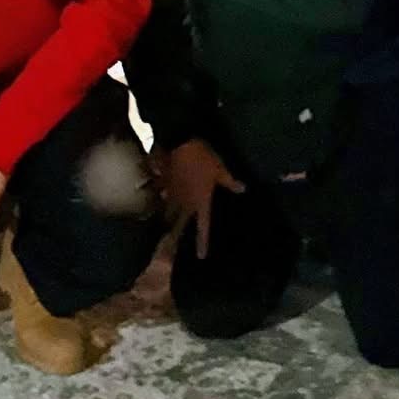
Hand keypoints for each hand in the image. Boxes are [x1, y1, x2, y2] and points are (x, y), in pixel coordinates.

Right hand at [159, 138, 242, 259]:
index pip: (203, 227)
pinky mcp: (162, 182)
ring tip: (164, 225)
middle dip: (176, 234)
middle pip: (179, 223)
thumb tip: (243, 190)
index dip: (202, 242)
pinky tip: (156, 198)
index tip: (201, 256)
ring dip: (167, 218)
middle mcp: (184, 202)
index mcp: (200, 202)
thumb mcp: (220, 169)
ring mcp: (171, 193)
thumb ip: (230, 182)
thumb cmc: (204, 158)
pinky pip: (159, 194)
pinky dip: (159, 197)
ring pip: (167, 211)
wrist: (179, 141)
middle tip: (171, 246)